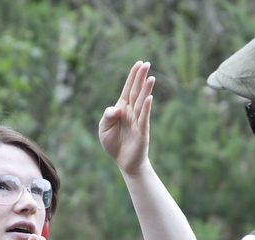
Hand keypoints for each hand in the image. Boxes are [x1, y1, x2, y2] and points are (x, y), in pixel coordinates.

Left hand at [99, 61, 154, 175]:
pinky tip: (149, 98)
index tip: (139, 64)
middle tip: (147, 63)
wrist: (123, 162)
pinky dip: (146, 108)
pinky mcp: (142, 132)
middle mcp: (131, 112)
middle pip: (136, 92)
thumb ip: (107, 116)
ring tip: (151, 78)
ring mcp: (138, 121)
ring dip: (146, 90)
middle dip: (141, 78)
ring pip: (142, 103)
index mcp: (122, 109)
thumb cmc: (113, 144)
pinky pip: (144, 118)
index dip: (133, 77)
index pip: (128, 89)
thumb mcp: (104, 129)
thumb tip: (117, 109)